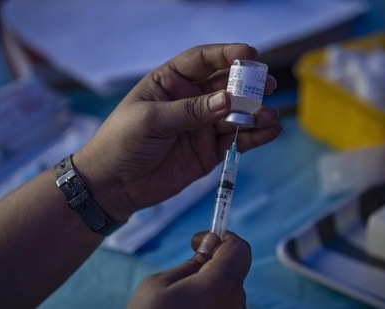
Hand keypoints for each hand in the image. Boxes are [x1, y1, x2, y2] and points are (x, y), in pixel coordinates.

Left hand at [76, 43, 281, 218]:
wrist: (113, 185)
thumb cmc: (121, 142)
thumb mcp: (151, 121)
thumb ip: (190, 111)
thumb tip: (228, 100)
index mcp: (170, 82)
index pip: (201, 61)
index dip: (226, 55)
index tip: (250, 54)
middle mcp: (190, 100)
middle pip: (225, 85)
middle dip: (248, 84)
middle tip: (267, 84)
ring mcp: (202, 126)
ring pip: (235, 114)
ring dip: (255, 112)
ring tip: (270, 114)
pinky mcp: (209, 151)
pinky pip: (237, 140)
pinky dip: (255, 136)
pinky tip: (271, 130)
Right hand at [126, 231, 251, 308]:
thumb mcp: (158, 285)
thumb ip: (191, 263)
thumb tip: (210, 244)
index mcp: (219, 286)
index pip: (240, 249)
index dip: (223, 239)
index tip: (201, 242)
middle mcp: (235, 305)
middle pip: (233, 274)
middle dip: (212, 268)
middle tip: (183, 276)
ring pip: (228, 296)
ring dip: (210, 292)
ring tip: (180, 305)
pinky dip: (209, 308)